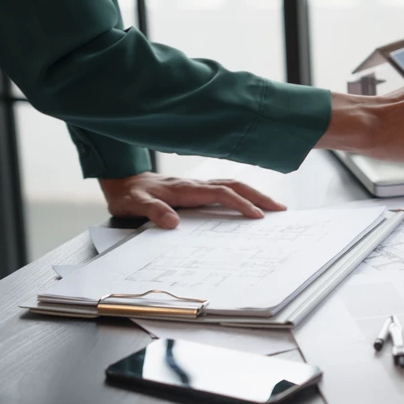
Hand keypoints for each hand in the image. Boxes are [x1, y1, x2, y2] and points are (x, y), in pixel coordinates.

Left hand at [98, 172, 285, 228]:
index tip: (257, 216)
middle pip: (235, 186)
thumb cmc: (129, 194)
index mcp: (185, 188)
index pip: (221, 194)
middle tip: (280, 209)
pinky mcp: (196, 189)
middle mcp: (195, 184)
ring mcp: (198, 185)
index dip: (240, 204)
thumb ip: (153, 211)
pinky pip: (226, 189)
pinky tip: (251, 202)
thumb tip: (173, 222)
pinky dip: (243, 194)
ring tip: (273, 207)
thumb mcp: (134, 204)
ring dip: (255, 194)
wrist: (122, 181)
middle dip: (259, 197)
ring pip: (233, 185)